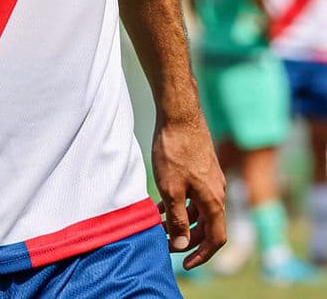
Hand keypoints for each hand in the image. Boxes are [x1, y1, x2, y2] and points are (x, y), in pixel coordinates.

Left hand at [152, 108, 225, 269]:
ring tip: (158, 222)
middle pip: (208, 225)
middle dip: (188, 238)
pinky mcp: (201, 165)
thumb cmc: (174, 150)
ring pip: (199, 208)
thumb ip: (178, 219)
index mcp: (214, 200)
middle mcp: (217, 190)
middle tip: (166, 242)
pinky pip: (195, 193)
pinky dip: (181, 202)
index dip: (202, 254)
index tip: (185, 263)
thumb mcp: (171, 190)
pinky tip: (161, 201)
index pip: (216, 238)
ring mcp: (210, 177)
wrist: (179, 113)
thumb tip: (181, 244)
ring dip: (182, 219)